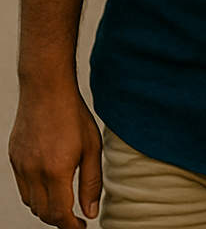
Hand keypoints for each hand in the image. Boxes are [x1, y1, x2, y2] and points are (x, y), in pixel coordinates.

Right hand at [9, 83, 101, 228]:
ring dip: (46, 207)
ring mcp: (20, 166)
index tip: (81, 227)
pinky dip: (35, 192)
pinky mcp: (13, 159)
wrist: (46, 90)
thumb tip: (90, 211)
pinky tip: (49, 182)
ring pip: (30, 202)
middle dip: (60, 219)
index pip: (59, 214)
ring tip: (64, 201)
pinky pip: (22, 187)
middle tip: (75, 216)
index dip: (71, 226)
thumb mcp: (92, 147)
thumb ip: (91, 182)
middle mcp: (33, 172)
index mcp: (56, 170)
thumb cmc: (73, 115)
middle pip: (43, 212)